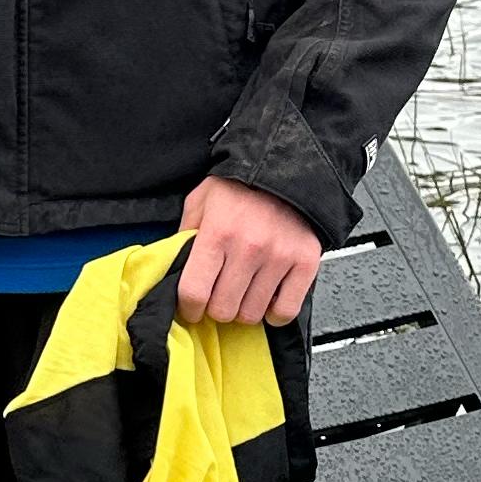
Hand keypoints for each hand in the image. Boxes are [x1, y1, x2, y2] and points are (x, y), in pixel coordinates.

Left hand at [176, 176, 321, 326]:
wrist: (286, 167)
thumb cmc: (241, 186)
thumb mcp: (201, 201)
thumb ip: (185, 236)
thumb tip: (175, 271)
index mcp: (218, 232)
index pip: (194, 292)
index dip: (188, 308)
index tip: (191, 308)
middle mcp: (249, 247)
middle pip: (223, 309)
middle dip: (216, 307)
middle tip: (219, 295)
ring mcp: (280, 257)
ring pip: (252, 314)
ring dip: (244, 309)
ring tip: (243, 291)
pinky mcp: (305, 262)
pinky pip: (285, 310)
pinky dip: (274, 312)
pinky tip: (267, 298)